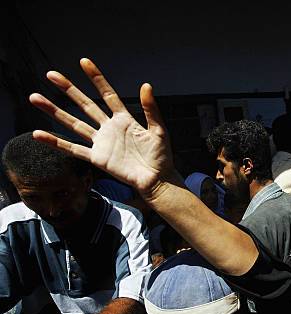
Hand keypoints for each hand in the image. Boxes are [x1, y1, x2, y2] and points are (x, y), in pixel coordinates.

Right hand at [29, 58, 174, 198]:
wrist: (156, 180)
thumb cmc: (161, 156)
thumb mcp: (158, 130)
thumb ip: (150, 109)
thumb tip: (146, 85)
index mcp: (124, 119)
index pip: (107, 94)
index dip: (96, 78)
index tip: (84, 62)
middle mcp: (109, 128)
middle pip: (85, 105)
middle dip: (68, 90)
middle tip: (51, 75)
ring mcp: (101, 143)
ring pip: (74, 123)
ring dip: (55, 112)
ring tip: (35, 98)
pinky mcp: (96, 158)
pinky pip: (73, 149)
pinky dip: (56, 142)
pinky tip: (39, 134)